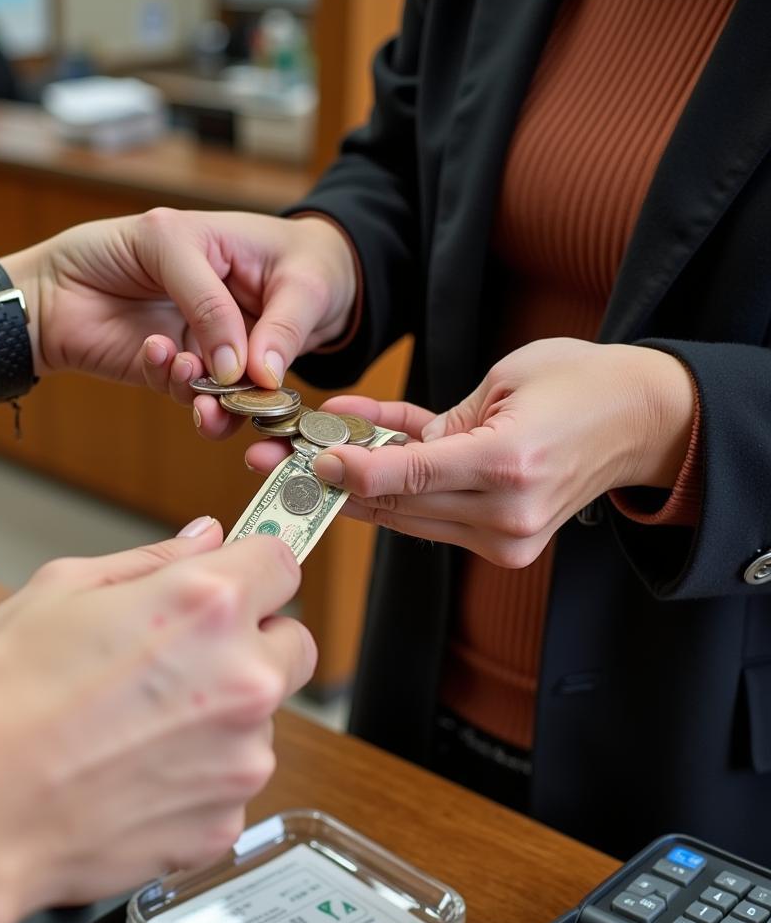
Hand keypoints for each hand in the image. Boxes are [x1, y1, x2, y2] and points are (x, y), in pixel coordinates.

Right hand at [0, 522, 313, 922]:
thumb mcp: (61, 588)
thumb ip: (152, 560)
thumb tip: (202, 538)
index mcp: (206, 605)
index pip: (282, 563)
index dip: (254, 570)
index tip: (237, 583)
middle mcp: (241, 679)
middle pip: (293, 644)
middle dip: (254, 642)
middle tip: (185, 657)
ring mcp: (239, 757)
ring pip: (263, 719)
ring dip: (223, 715)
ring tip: (140, 725)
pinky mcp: (223, 822)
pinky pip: (233, 783)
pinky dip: (200, 776)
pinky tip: (136, 772)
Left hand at [28, 209, 354, 435]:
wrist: (46, 289)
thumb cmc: (111, 247)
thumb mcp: (169, 240)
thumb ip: (209, 299)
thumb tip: (241, 366)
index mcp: (246, 274)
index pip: (289, 311)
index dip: (285, 341)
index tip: (267, 367)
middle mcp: (229, 314)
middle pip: (265, 360)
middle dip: (257, 384)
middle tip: (246, 393)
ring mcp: (200, 346)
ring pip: (231, 386)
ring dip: (220, 394)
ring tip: (198, 380)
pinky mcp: (171, 376)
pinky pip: (190, 391)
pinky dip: (180, 381)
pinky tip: (162, 355)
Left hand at [245, 339, 695, 567]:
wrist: (643, 422)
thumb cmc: (581, 383)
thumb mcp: (504, 380)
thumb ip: (436, 424)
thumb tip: (369, 450)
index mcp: (509, 465)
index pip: (409, 476)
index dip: (351, 470)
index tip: (309, 459)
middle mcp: (506, 512)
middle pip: (398, 503)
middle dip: (334, 484)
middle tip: (278, 463)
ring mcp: (506, 535)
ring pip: (408, 515)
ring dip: (356, 492)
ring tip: (302, 465)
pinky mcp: (504, 541)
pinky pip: (434, 513)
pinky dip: (399, 489)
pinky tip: (361, 458)